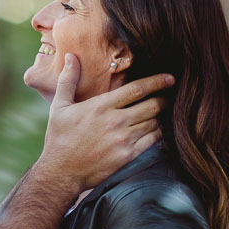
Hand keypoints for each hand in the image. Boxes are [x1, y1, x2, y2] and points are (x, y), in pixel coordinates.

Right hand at [40, 54, 172, 190]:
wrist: (61, 172)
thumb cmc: (59, 138)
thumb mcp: (59, 106)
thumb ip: (68, 80)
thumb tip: (70, 56)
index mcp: (101, 106)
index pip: (136, 89)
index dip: (156, 82)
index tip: (169, 78)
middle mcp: (116, 121)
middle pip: (151, 105)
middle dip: (163, 99)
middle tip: (168, 96)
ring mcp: (123, 140)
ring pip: (153, 123)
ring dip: (159, 117)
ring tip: (161, 113)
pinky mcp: (128, 156)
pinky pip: (152, 141)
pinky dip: (158, 134)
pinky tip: (156, 130)